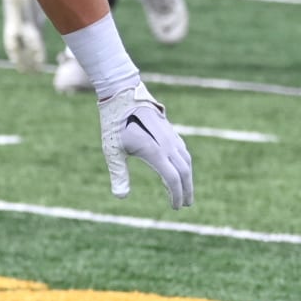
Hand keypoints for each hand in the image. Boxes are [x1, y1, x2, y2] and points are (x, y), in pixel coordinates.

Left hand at [98, 82, 193, 208]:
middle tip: (185, 204)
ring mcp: (171, 136)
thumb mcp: (111, 150)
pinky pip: (183, 151)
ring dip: (188, 177)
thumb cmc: (113, 122)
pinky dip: (185, 165)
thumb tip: (121, 196)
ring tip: (185, 191)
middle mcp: (166, 143)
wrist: (122, 93)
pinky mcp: (170, 130)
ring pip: (186, 160)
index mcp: (153, 150)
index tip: (175, 207)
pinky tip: (180, 170)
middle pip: (185, 171)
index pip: (172, 178)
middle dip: (187, 189)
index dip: (176, 194)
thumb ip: (118, 173)